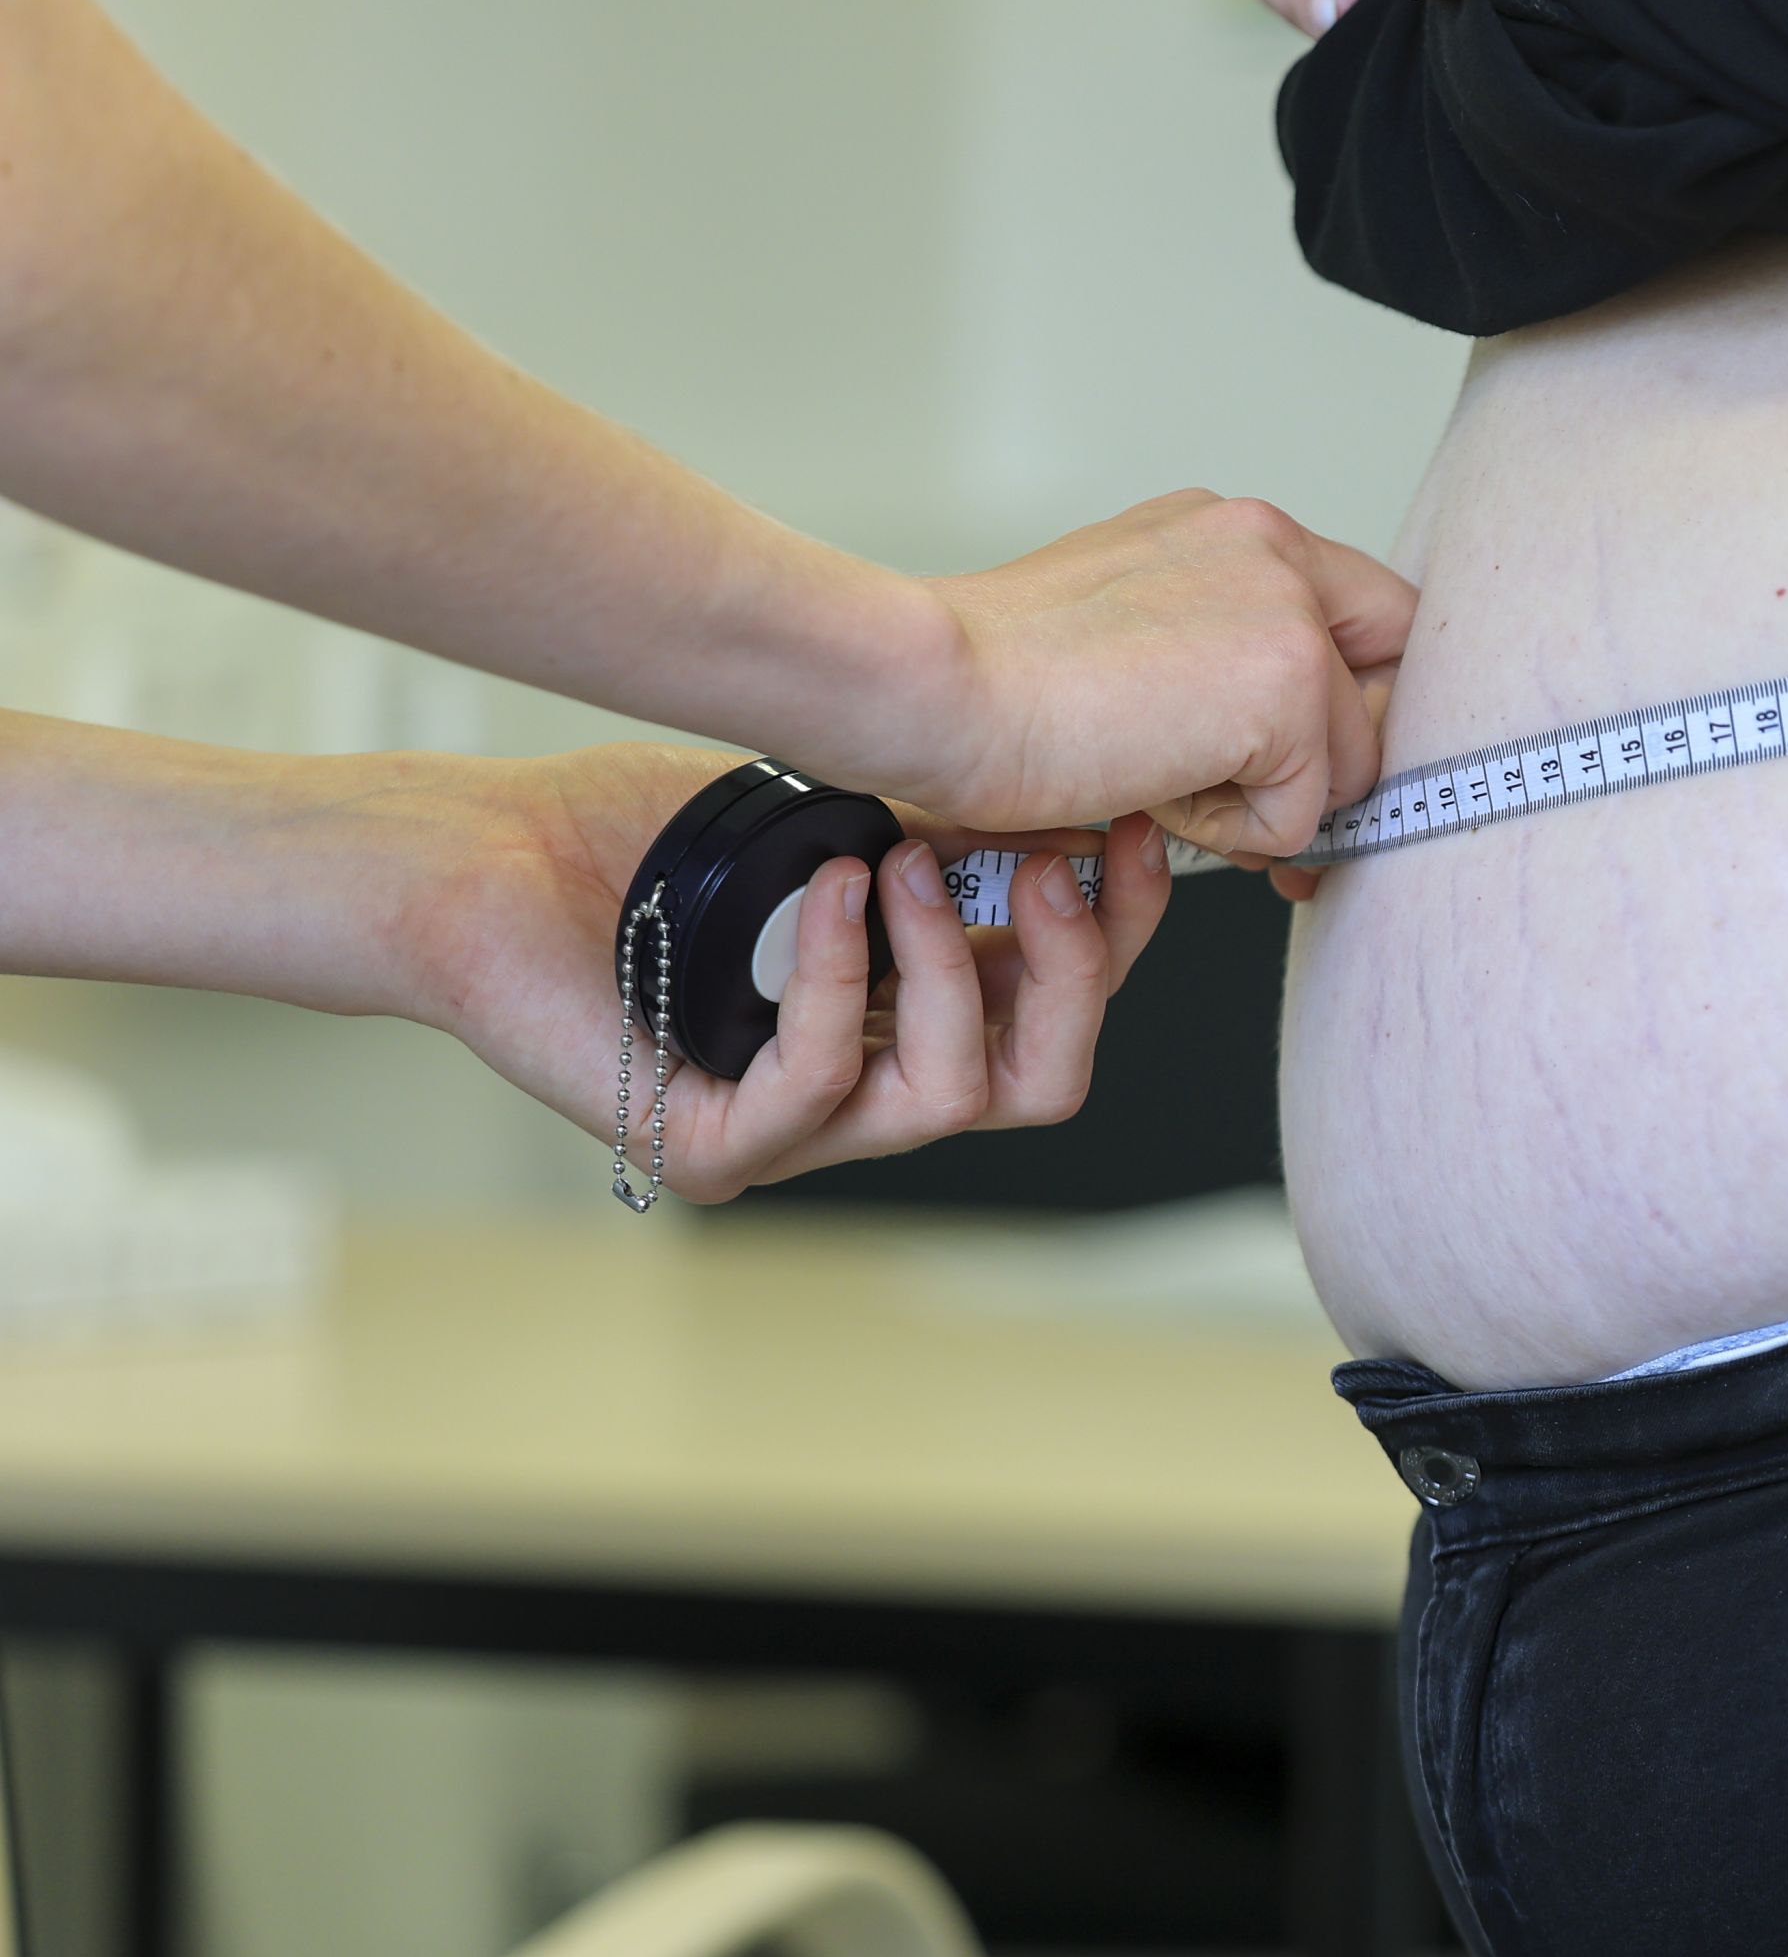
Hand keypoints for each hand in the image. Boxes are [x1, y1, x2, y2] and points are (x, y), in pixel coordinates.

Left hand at [393, 743, 1177, 1203]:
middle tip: (1043, 864)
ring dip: (951, 966)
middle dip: (1073, 972)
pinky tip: (832, 891)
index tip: (1130, 833)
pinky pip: (824, 1082)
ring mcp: (797, 1132)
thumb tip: (1082, 807)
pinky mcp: (715, 1149)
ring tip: (902, 862)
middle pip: (1044, 1081)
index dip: (1119, 930)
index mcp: (913, 1018)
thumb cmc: (642, 840)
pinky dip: (841, 976)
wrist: (488, 860)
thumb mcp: (841, 822)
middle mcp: (868, 1089)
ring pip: (954, 1098)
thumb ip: (951, 837)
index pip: (1062, 1007)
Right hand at [893, 489, 1416, 864]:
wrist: (937, 688)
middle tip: (1276, 822)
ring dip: (1262, 806)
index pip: (1370, 617)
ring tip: (1158, 779)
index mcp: (1236, 533)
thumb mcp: (1134, 634)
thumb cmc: (995, 677)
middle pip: (1394, 682)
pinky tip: (1153, 792)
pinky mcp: (1289, 689)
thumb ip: (1221, 662)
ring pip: (1349, 763)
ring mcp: (1290, 614)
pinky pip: (1305, 813)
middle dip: (1343, 766)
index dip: (1358, 705)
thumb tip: (1284, 747)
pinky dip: (1234, 836)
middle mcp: (1275, 550)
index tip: (1320, 768)